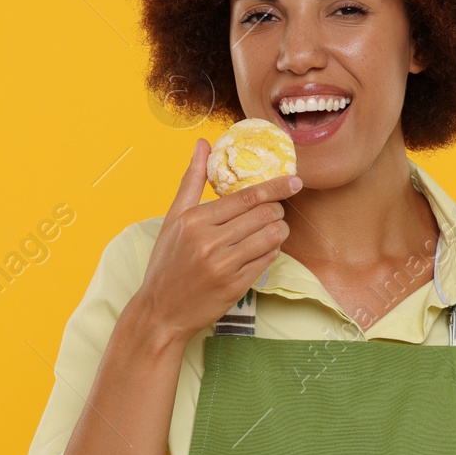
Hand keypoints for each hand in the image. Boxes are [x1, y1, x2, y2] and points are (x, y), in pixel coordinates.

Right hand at [135, 138, 301, 343]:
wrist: (161, 311)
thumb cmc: (167, 262)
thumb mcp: (173, 218)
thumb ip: (191, 180)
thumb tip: (202, 143)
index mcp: (194, 220)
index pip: (246, 197)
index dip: (275, 187)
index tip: (294, 181)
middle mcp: (208, 242)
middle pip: (263, 215)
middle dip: (278, 210)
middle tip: (277, 211)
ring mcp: (223, 266)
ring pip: (270, 237)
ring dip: (280, 231)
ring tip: (275, 229)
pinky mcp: (234, 286)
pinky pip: (267, 261)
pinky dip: (272, 251)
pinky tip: (265, 249)